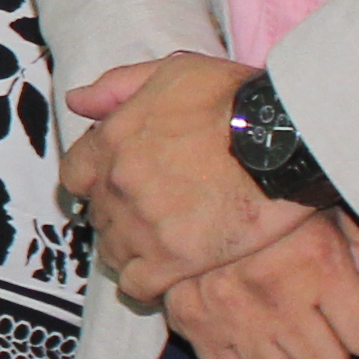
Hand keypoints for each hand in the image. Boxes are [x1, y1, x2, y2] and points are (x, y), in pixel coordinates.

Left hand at [57, 51, 288, 301]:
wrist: (285, 139)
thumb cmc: (234, 99)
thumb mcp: (173, 72)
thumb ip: (118, 86)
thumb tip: (76, 102)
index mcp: (113, 140)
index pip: (74, 175)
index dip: (94, 180)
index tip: (118, 181)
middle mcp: (118, 185)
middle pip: (98, 214)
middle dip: (117, 213)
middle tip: (151, 212)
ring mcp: (143, 226)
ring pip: (113, 252)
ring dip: (129, 249)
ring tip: (159, 244)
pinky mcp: (175, 261)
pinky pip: (138, 286)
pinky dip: (145, 284)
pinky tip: (166, 274)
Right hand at [161, 206, 358, 358]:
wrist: (186, 177)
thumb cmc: (272, 196)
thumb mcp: (327, 211)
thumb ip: (356, 258)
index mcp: (318, 262)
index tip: (352, 311)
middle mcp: (276, 297)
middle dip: (329, 348)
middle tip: (315, 321)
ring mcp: (231, 316)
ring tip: (279, 327)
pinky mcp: (193, 326)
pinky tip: (246, 328)